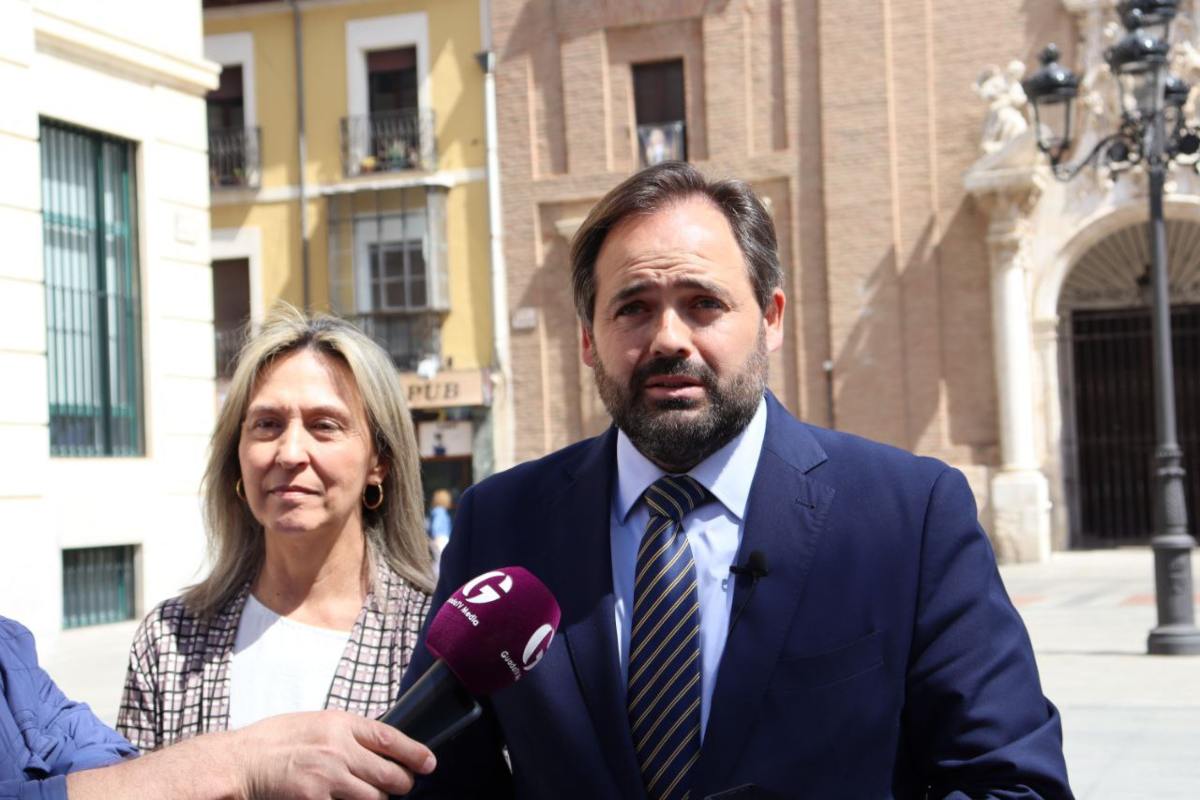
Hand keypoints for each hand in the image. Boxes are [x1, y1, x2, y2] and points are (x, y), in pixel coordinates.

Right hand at [235, 709, 435, 799]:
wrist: (239, 763)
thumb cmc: (274, 741)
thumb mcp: (315, 723)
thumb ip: (346, 734)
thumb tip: (377, 746)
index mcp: (339, 724)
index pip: (390, 738)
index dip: (414, 752)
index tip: (429, 762)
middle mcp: (338, 749)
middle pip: (389, 774)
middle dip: (402, 783)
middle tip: (403, 784)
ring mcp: (328, 778)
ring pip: (374, 798)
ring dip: (377, 799)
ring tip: (371, 795)